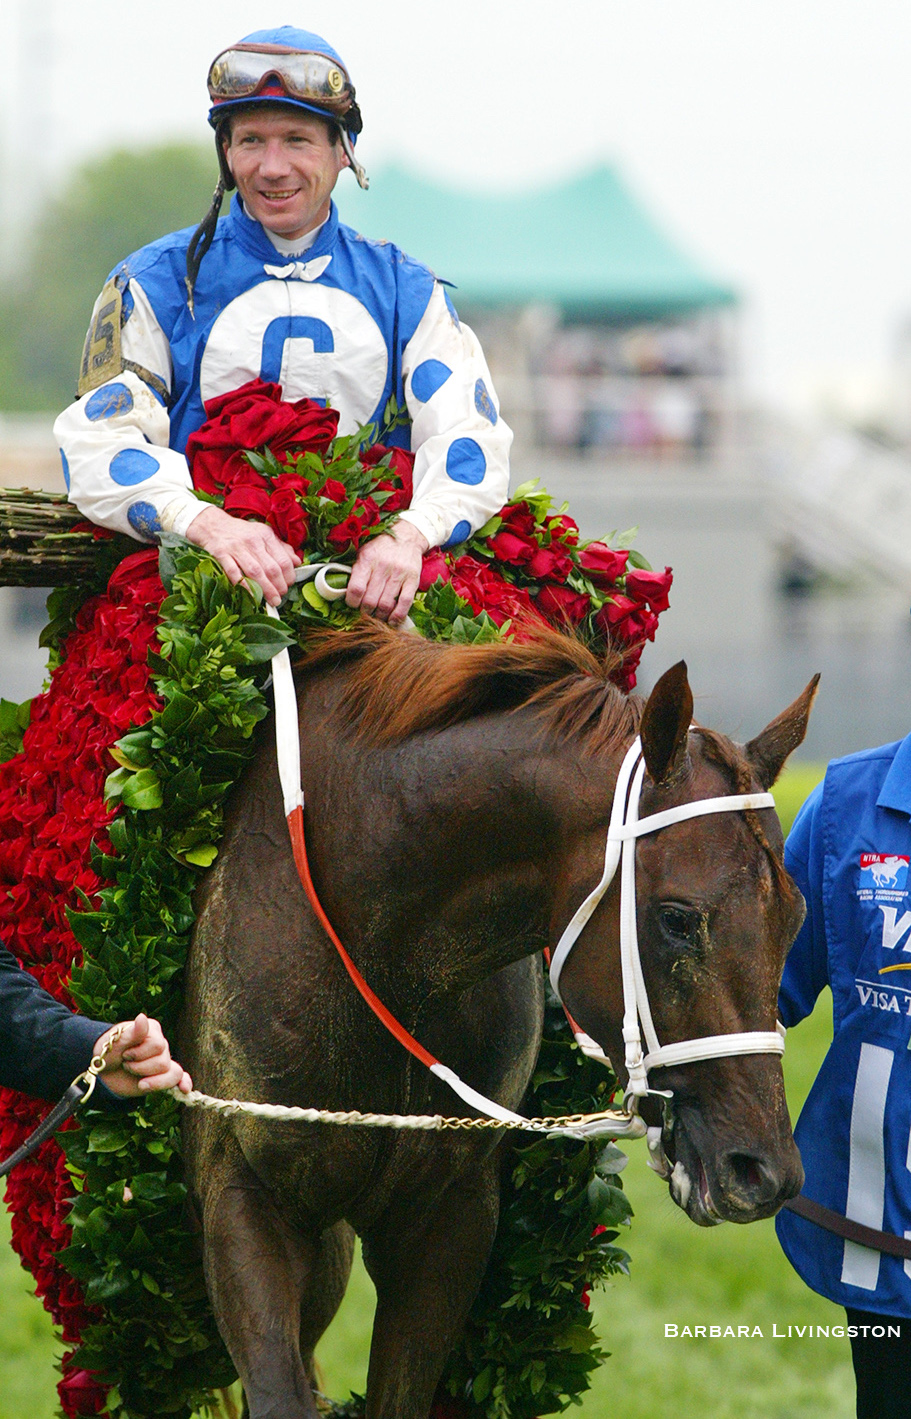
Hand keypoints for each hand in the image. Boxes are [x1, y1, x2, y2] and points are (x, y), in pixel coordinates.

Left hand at [93, 1014, 192, 1096]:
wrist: (101, 1072)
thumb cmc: (108, 1052)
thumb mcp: (116, 1042)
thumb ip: (132, 1032)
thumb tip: (142, 1017)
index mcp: (152, 1030)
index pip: (157, 1045)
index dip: (139, 1054)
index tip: (124, 1055)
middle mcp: (161, 1044)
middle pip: (163, 1062)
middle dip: (141, 1068)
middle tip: (126, 1065)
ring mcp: (163, 1061)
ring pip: (172, 1074)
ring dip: (151, 1081)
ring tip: (138, 1080)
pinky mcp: (163, 1076)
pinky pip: (179, 1078)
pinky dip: (184, 1083)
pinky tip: (184, 1089)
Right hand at [185, 504, 300, 606]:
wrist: (212, 525)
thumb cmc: (241, 533)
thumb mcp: (263, 534)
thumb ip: (281, 547)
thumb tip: (297, 562)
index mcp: (266, 535)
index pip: (283, 559)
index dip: (289, 576)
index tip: (289, 585)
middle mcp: (253, 541)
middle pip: (271, 568)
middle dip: (279, 586)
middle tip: (281, 596)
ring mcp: (236, 548)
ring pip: (255, 572)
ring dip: (266, 589)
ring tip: (273, 600)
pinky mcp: (221, 554)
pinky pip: (234, 572)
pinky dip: (244, 585)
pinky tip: (251, 595)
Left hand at [345, 521, 428, 625]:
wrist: (407, 535)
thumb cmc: (380, 547)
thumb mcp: (363, 552)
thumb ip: (355, 571)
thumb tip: (343, 593)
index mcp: (367, 559)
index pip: (356, 588)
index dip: (352, 602)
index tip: (352, 604)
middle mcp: (383, 567)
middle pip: (370, 600)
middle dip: (365, 612)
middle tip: (364, 613)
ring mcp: (399, 574)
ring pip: (386, 604)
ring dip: (379, 616)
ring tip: (376, 617)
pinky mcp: (412, 580)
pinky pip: (405, 603)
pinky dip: (397, 616)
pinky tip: (392, 621)